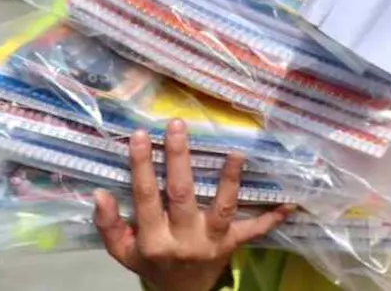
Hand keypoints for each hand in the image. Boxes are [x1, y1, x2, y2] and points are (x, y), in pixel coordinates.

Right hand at [94, 122, 291, 290]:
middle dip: (179, 159)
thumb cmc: (153, 263)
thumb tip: (100, 194)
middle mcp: (184, 240)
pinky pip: (256, 231)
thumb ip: (110, 226)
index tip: (139, 135)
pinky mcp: (234, 244)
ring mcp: (213, 242)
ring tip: (236, 152)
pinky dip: (273, 218)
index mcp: (154, 241)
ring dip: (230, 181)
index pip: (146, 198)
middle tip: (178, 126)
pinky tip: (290, 202)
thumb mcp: (124, 252)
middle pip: (182, 195)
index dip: (142, 167)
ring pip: (222, 208)